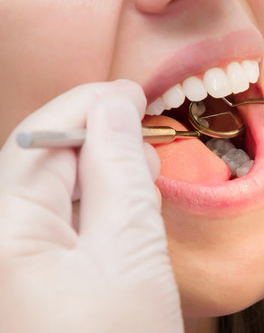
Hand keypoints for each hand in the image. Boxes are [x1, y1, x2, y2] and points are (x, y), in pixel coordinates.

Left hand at [0, 81, 182, 332]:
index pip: (41, 139)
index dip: (91, 106)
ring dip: (94, 170)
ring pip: (45, 191)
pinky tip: (117, 207)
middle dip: (94, 137)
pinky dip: (88, 205)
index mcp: (2, 229)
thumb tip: (115, 107)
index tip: (134, 92)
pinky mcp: (24, 275)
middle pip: (37, 161)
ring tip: (139, 168)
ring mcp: (8, 258)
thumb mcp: (130, 253)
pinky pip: (50, 223)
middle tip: (145, 134)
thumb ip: (119, 171)